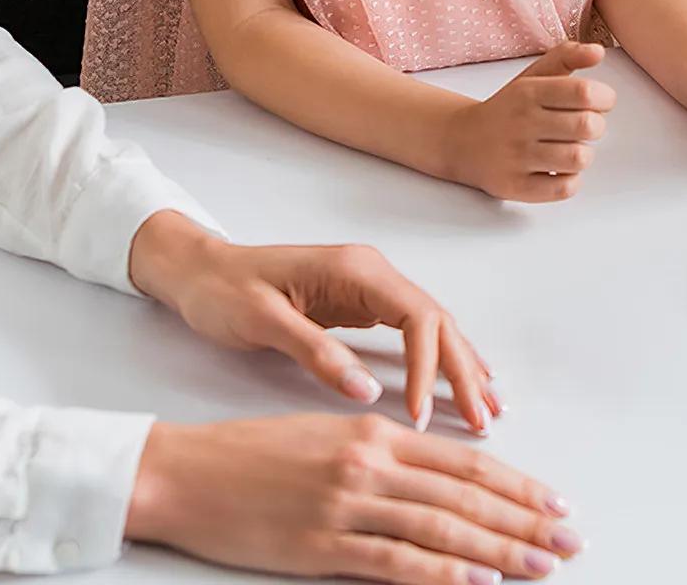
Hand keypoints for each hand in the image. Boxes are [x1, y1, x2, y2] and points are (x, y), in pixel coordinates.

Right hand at [125, 414, 581, 581]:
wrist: (189, 472)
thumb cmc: (257, 454)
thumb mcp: (332, 437)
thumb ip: (389, 456)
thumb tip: (445, 483)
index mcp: (378, 431)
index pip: (466, 464)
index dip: (516, 485)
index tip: (554, 502)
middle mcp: (372, 462)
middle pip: (466, 495)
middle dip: (524, 519)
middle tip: (568, 539)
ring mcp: (348, 504)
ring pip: (442, 528)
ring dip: (499, 549)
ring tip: (541, 564)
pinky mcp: (321, 546)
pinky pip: (394, 561)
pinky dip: (441, 572)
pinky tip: (476, 581)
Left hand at [129, 216, 497, 433]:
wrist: (200, 271)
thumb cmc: (225, 292)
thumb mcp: (264, 322)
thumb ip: (316, 353)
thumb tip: (367, 392)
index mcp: (358, 270)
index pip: (417, 317)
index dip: (428, 367)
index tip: (420, 414)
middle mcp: (375, 274)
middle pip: (438, 321)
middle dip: (463, 369)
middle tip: (482, 417)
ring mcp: (372, 288)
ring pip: (434, 326)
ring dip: (461, 364)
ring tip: (486, 404)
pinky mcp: (363, 305)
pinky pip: (416, 332)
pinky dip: (441, 357)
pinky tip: (459, 375)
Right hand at [443, 41, 614, 202]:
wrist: (463, 141)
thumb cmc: (509, 108)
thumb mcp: (534, 74)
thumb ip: (568, 56)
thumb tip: (599, 51)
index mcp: (529, 91)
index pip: (584, 92)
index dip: (605, 98)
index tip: (601, 102)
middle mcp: (521, 122)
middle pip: (587, 126)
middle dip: (597, 126)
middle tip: (585, 126)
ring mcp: (516, 157)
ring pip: (579, 158)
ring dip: (583, 154)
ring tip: (570, 148)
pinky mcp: (515, 187)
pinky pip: (565, 188)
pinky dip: (571, 180)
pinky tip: (559, 169)